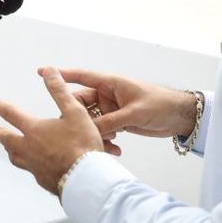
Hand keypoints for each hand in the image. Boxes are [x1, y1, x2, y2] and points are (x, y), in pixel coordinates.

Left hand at [0, 68, 102, 194]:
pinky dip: (29, 165)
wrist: (87, 179)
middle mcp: (29, 149)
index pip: (10, 113)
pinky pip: (31, 170)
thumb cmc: (82, 145)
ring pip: (15, 157)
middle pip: (6, 139)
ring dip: (10, 150)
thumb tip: (48, 71)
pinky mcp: (43, 180)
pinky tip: (35, 166)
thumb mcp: (74, 112)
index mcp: (34, 130)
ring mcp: (34, 166)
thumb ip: (59, 91)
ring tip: (8, 149)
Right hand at [57, 69, 198, 155]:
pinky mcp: (117, 122)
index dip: (61, 75)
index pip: (81, 77)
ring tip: (104, 146)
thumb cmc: (161, 104)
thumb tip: (91, 132)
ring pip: (91, 122)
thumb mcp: (136, 112)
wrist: (180, 117)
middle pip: (81, 105)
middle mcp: (107, 95)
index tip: (42, 72)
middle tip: (77, 133)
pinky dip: (104, 141)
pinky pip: (102, 131)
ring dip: (94, 134)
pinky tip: (114, 150)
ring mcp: (111, 109)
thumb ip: (113, 121)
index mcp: (111, 84)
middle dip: (78, 119)